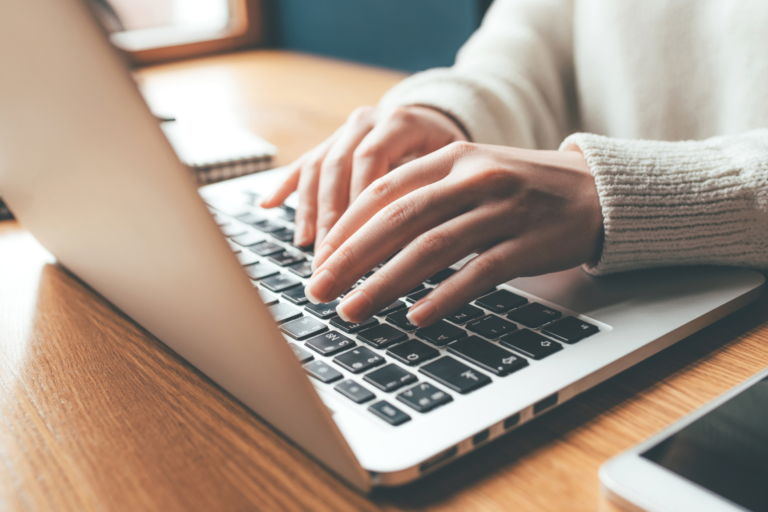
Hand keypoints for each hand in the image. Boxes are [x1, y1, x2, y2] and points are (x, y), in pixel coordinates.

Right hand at [259, 105, 467, 247]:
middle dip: (331, 216)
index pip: (371, 160)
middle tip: (328, 257)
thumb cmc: (450, 153)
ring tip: (307, 245)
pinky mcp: (330, 142)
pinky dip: (285, 186)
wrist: (437, 120)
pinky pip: (303, 163)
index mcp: (399, 122)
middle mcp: (367, 121)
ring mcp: (345, 130)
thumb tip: (414, 242)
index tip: (356, 241)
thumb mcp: (451, 166)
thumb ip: (431, 191)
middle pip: (339, 166)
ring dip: (309, 209)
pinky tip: (267, 205)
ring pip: (318, 167)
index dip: (360, 201)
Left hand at [304, 142, 603, 326]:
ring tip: (353, 310)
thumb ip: (425, 194)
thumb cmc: (522, 188)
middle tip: (319, 289)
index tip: (319, 258)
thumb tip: (364, 237)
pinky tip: (416, 317)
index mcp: (453, 157)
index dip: (346, 226)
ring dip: (385, 283)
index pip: (384, 190)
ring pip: (432, 248)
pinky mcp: (529, 243)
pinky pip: (479, 273)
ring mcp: (504, 210)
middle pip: (399, 218)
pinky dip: (444, 296)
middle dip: (351, 258)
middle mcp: (475, 177)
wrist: (596, 192)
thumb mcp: (472, 174)